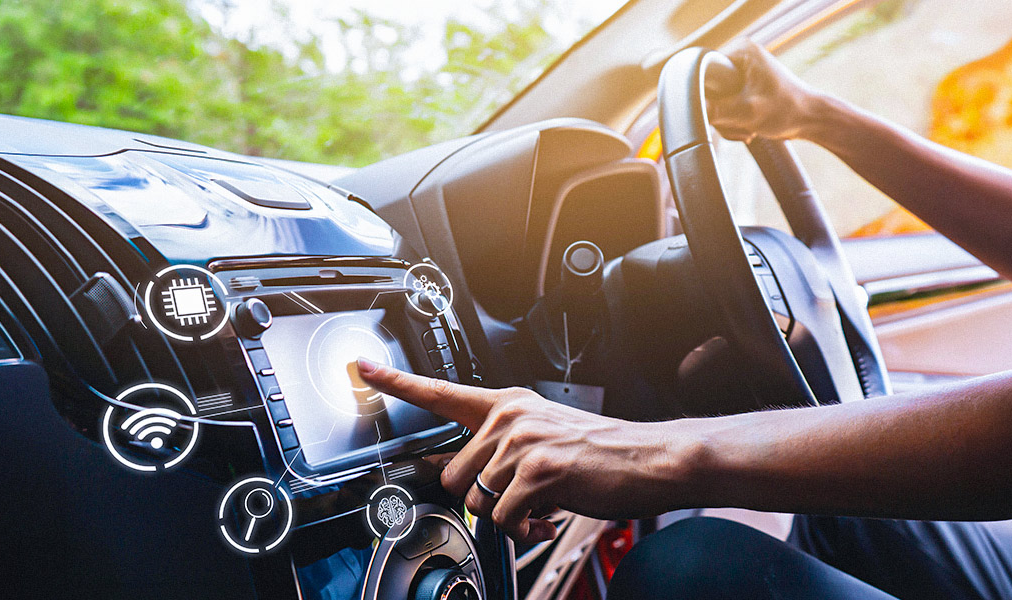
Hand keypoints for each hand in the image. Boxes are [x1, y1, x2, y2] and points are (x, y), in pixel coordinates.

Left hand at [357, 358, 686, 542]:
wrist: (647, 459)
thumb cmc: (598, 452)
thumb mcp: (541, 437)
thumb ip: (498, 448)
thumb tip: (460, 476)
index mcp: (507, 405)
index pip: (440, 392)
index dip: (396, 384)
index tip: (363, 370)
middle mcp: (509, 417)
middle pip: (452, 474)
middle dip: (480, 498)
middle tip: (519, 499)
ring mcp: (522, 441)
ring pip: (476, 499)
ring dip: (505, 516)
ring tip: (539, 506)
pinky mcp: (538, 468)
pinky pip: (501, 516)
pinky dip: (522, 528)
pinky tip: (547, 517)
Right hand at [707, 39, 824, 142]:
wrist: (809, 119)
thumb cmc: (787, 109)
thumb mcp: (748, 112)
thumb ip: (717, 111)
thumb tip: (694, 112)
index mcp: (741, 51)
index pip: (703, 72)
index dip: (706, 95)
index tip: (722, 110)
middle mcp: (739, 57)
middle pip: (708, 91)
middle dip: (720, 113)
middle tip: (740, 121)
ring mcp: (740, 72)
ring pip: (715, 103)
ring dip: (727, 121)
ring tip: (747, 127)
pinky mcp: (743, 87)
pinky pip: (724, 107)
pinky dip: (732, 121)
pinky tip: (747, 127)